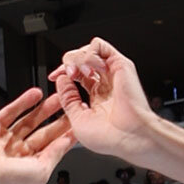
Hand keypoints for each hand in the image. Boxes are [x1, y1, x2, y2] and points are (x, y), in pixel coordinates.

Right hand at [0, 86, 73, 183]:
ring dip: (43, 108)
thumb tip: (67, 142)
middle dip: (58, 118)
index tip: (78, 122)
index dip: (66, 133)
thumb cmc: (6, 180)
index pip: (53, 146)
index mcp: (31, 164)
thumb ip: (55, 154)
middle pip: (43, 131)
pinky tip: (35, 94)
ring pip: (28, 119)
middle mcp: (19, 151)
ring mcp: (6, 138)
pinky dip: (22, 102)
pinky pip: (10, 112)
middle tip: (72, 106)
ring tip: (57, 97)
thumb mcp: (41, 171)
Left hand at [49, 37, 158, 160]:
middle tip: (68, 75)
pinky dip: (89, 53)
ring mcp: (113, 73)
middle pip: (80, 60)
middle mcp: (106, 83)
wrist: (131, 137)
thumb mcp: (78, 119)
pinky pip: (100, 46)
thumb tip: (61, 79)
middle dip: (67, 63)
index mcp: (98, 97)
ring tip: (80, 74)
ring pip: (88, 50)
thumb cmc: (110, 138)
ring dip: (77, 59)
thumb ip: (68, 98)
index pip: (77, 75)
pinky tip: (90, 69)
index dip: (62, 72)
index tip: (53, 77)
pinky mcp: (121, 65)